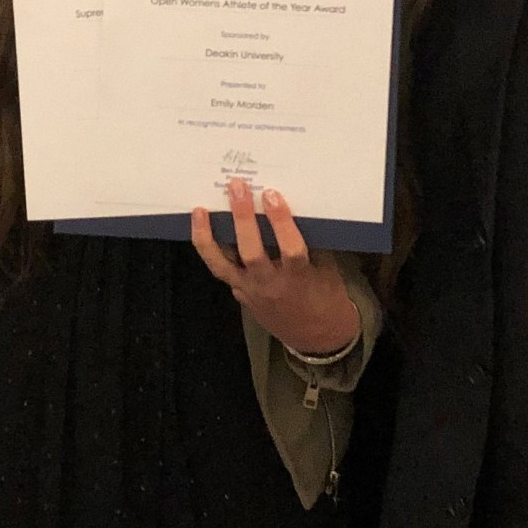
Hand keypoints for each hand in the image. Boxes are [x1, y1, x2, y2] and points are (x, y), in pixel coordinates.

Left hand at [191, 180, 358, 355]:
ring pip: (221, 265)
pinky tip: (203, 228)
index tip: (272, 195)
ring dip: (208, 237)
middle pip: (251, 252)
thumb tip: (298, 209)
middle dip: (242, 219)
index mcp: (299, 280)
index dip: (281, 221)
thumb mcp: (328, 271)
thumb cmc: (327, 299)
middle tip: (237, 188)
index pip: (290, 249)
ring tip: (199, 210)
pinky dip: (211, 249)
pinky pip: (221, 269)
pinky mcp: (239, 294)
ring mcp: (250, 292)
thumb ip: (312, 244)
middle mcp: (270, 286)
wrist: (316, 338)